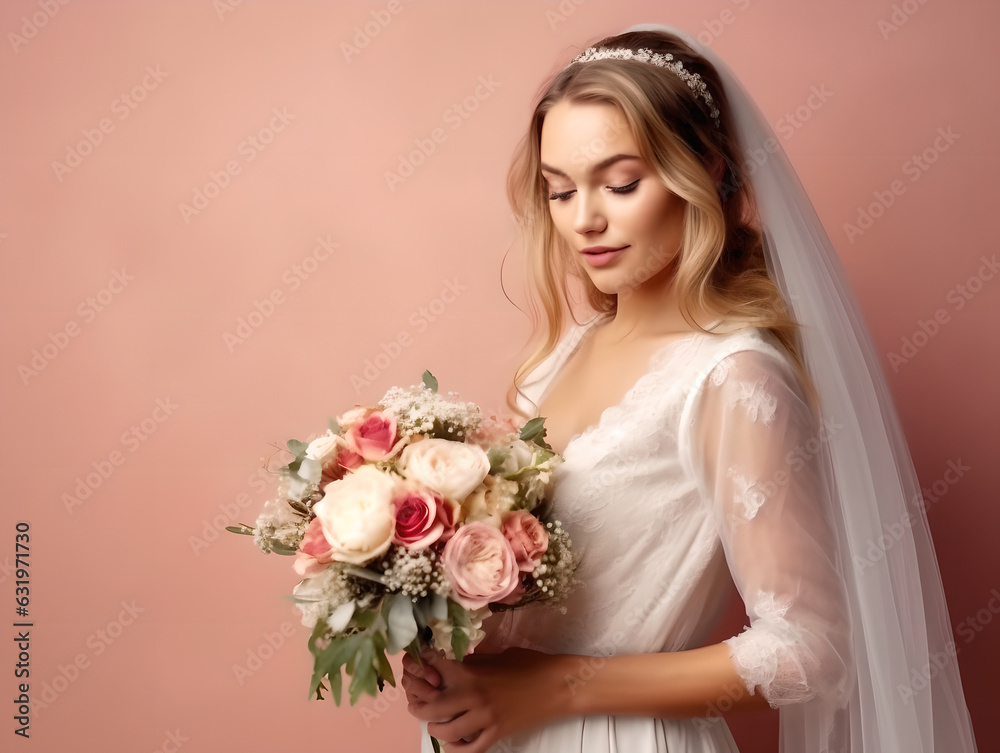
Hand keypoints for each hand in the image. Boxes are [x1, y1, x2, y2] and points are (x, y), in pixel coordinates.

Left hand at [401, 646, 569, 751]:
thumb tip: (457, 663)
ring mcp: (486, 717)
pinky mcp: (497, 733)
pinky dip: (458, 750)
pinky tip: (452, 745)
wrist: (556, 685)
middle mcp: (474, 696)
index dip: (422, 665)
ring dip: (436, 730)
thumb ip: (475, 661)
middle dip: (419, 708)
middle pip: (433, 707)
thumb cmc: (530, 664)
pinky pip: (472, 749)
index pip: (436, 668)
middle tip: (416, 708)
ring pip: (448, 731)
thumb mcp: (498, 655)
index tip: (417, 666)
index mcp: (473, 672)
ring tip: (434, 727)